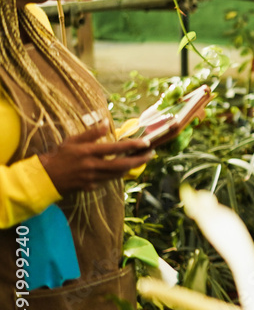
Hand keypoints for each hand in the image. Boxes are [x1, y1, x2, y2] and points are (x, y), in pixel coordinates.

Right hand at [38, 124, 152, 193]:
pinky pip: (109, 180)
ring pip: (118, 174)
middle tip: (151, 154)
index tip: (146, 142)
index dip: (133, 145)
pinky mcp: (91, 187)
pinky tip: (124, 168)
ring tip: (141, 159)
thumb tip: (106, 122)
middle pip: (122, 164)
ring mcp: (92, 178)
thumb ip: (91, 133)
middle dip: (139, 159)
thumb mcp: (73, 140)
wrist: (45, 178)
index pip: (116, 148)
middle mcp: (92, 166)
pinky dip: (118, 174)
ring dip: (131, 167)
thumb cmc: (59, 156)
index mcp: (88, 152)